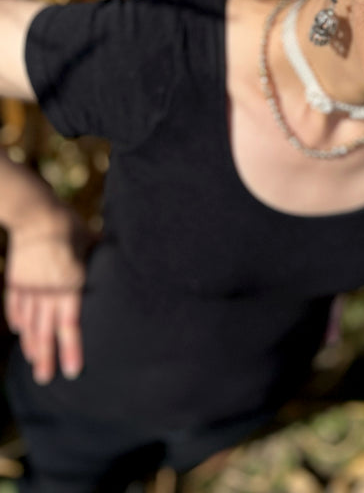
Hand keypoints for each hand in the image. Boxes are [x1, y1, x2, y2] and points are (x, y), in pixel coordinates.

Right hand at [4, 206, 92, 383]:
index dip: (72, 349)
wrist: (35, 214)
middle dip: (47, 359)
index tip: (73, 370)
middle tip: (46, 380)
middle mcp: (48, 292)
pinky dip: (18, 322)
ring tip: (34, 364)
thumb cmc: (69, 225)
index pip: (70, 326)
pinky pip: (15, 307)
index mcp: (69, 285)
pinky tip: (20, 334)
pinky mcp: (16, 280)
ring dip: (31, 346)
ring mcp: (29, 288)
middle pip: (46, 333)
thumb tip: (117, 260)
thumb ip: (98, 259)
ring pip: (29, 325)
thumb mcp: (90, 242)